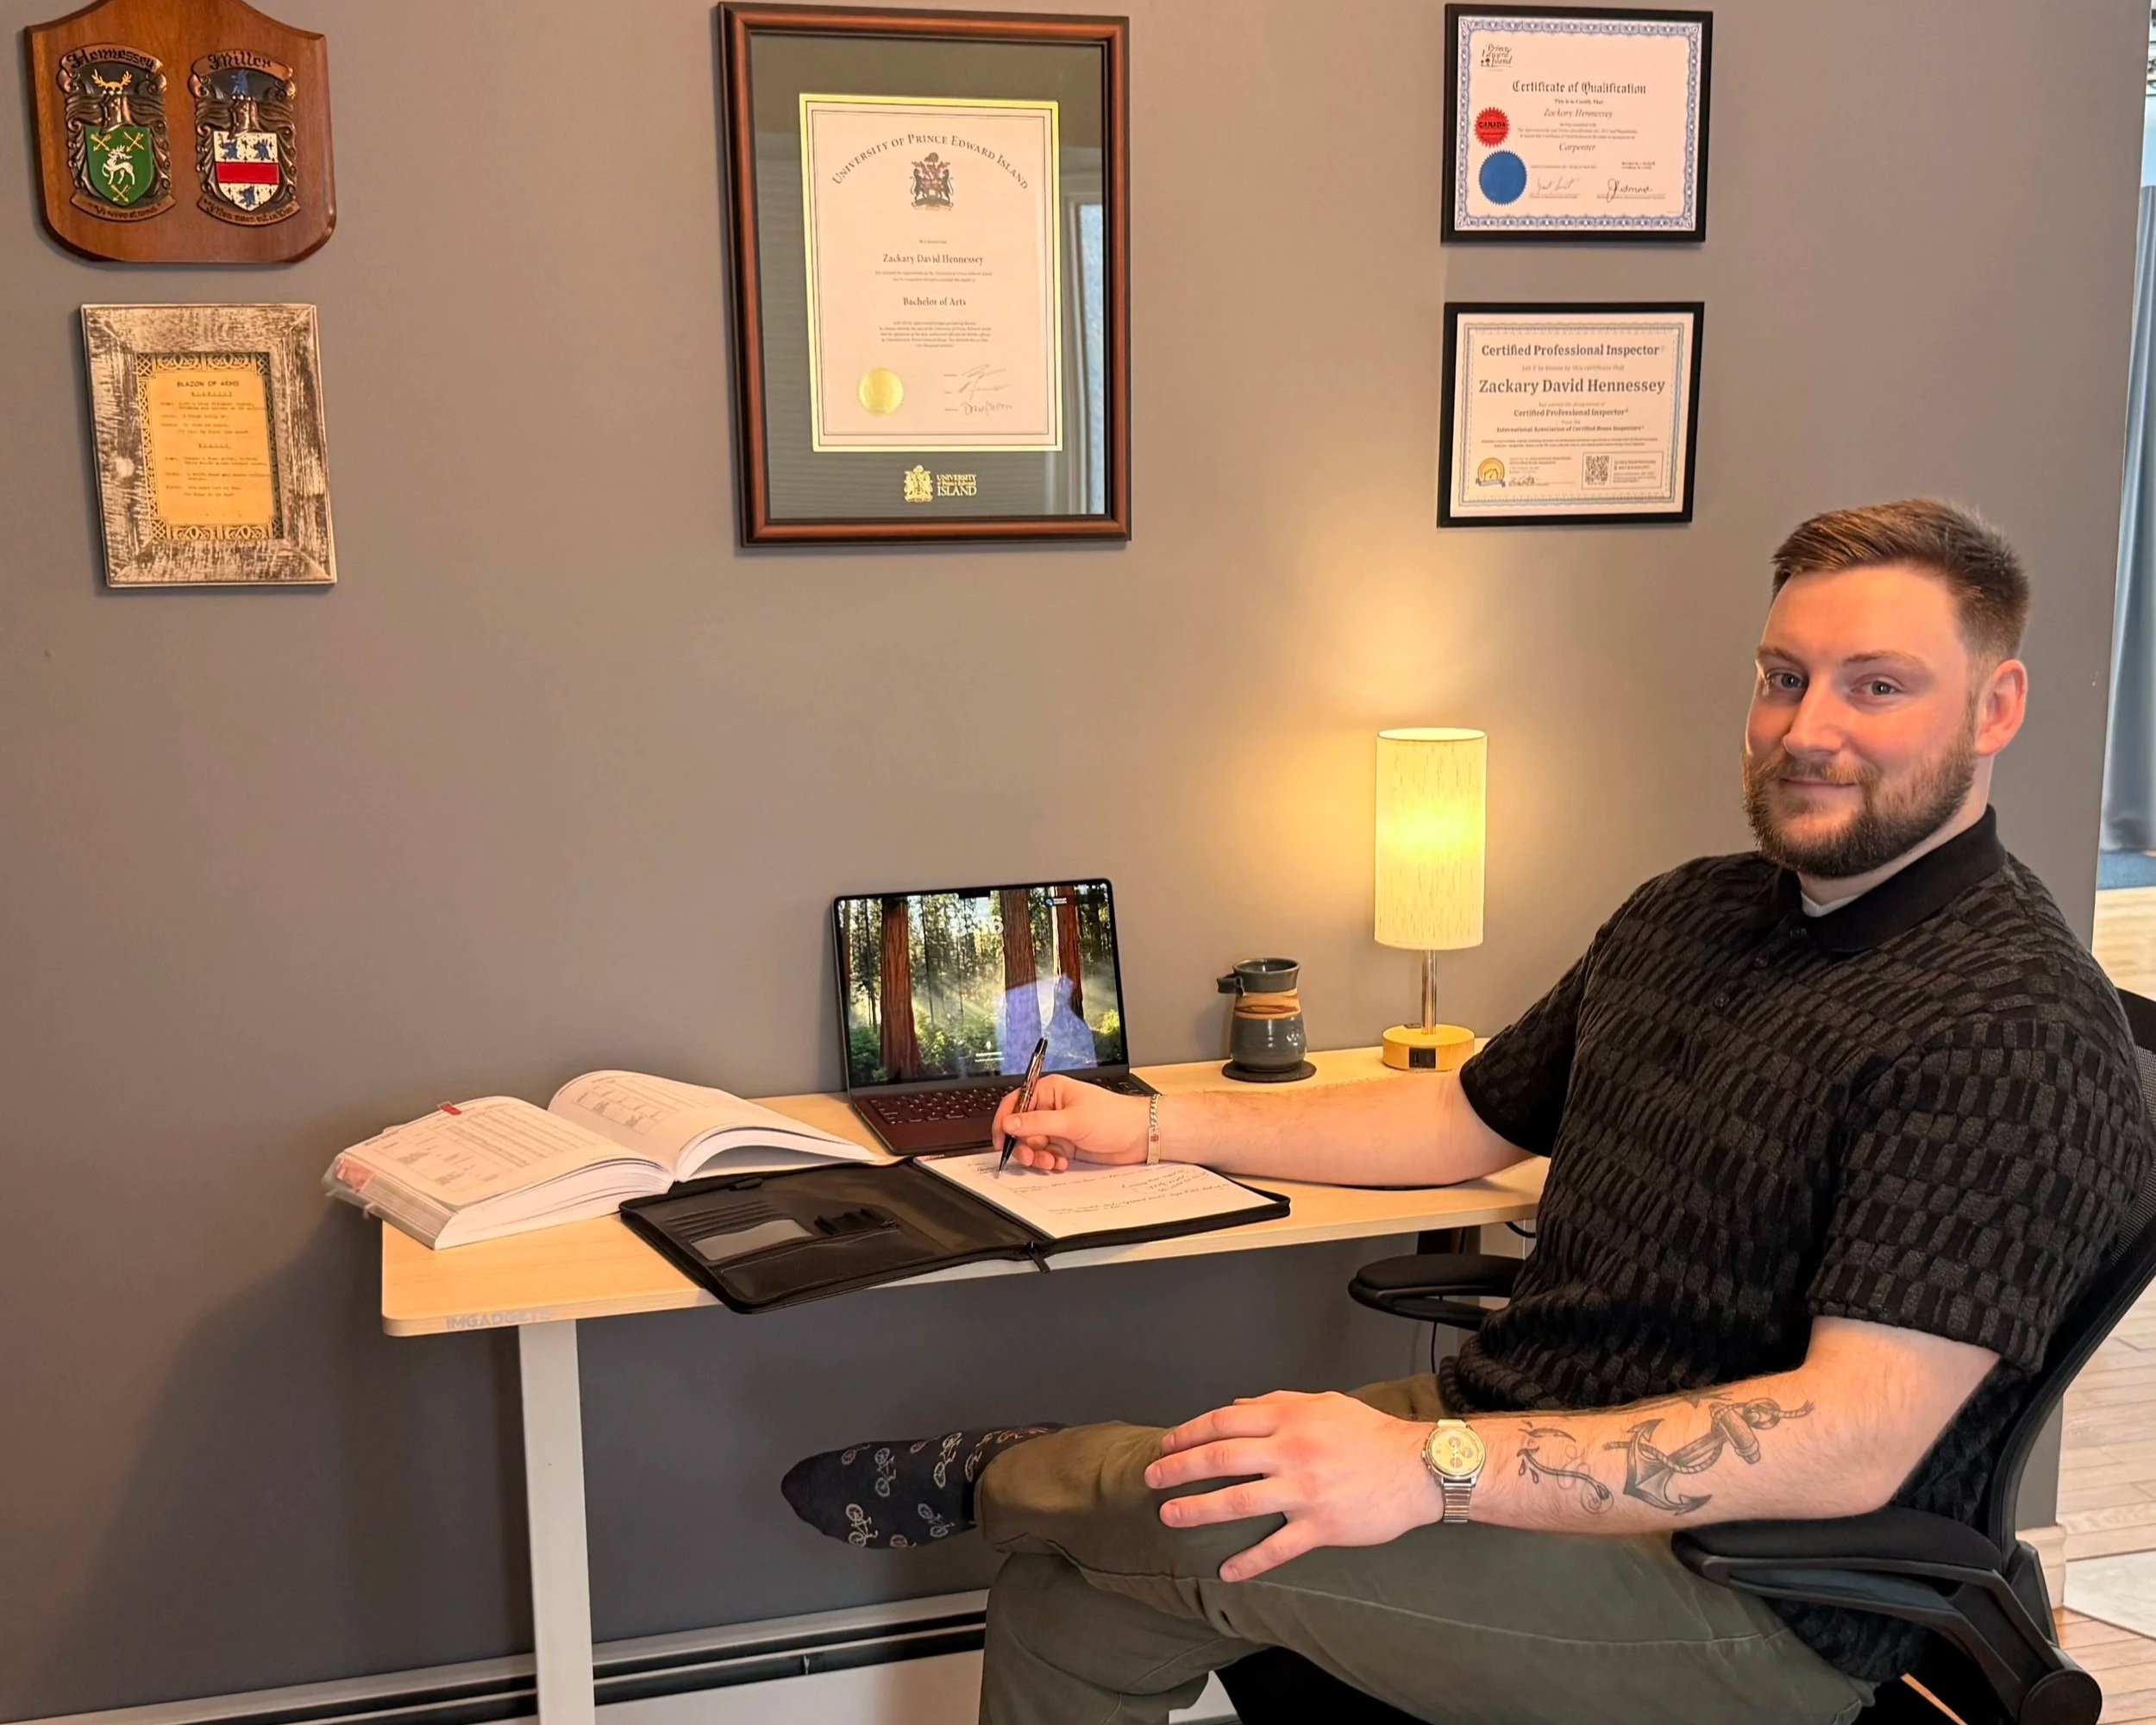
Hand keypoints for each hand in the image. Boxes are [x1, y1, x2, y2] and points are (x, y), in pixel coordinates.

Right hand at [993, 1073, 1147, 1170]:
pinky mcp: (1067, 1144)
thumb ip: (1037, 1123)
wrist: (1140, 1136)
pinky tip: (1062, 1163)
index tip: (1002, 1140)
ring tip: (1049, 1162)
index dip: (1005, 1121)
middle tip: (1029, 1157)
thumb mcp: (1072, 1120)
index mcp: (1050, 1091)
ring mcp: (1059, 1127)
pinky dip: (1050, 1162)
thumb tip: (1009, 1123)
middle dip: (1023, 1145)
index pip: (1016, 1102)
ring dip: (1037, 1156)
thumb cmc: (1114, 1117)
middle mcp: (1052, 1108)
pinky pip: (1047, 1155)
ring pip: (1033, 1145)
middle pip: (1022, 1128)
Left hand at [1143, 1390, 1441, 1580]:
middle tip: (1152, 1479)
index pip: (1225, 1421)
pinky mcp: (1322, 1526)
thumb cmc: (1370, 1434)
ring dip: (1198, 1510)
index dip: (1189, 1433)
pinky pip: (1278, 1546)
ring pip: (1239, 1501)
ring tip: (1170, 1517)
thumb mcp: (1323, 1403)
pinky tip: (1226, 1571)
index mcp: (1290, 1419)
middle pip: (1221, 1458)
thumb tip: (1237, 1406)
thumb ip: (1278, 1404)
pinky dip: (1250, 1561)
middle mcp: (1291, 1452)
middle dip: (1179, 1469)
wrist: (1418, 1468)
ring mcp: (1305, 1491)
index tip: (1166, 1444)